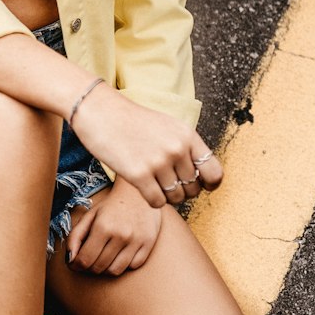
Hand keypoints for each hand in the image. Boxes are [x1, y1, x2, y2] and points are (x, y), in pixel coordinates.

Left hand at [64, 178, 161, 275]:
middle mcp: (121, 235)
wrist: (139, 193)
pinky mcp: (148, 244)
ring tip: (102, 259)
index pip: (85, 260)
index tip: (74, 264)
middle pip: (99, 267)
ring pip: (115, 271)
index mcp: (103, 226)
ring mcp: (136, 241)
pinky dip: (123, 265)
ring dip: (105, 269)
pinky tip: (119, 255)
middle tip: (87, 261)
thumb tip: (70, 259)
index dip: (76, 266)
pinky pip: (132, 266)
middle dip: (88, 268)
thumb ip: (75, 236)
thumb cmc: (111, 207)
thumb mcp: (90, 216)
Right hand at [70, 84, 221, 208]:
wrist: (100, 112)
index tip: (199, 185)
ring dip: (166, 197)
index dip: (209, 184)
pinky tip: (143, 188)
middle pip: (193, 188)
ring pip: (175, 197)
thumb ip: (185, 147)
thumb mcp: (167, 126)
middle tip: (168, 185)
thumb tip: (199, 176)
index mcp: (187, 136)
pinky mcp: (139, 174)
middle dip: (183, 191)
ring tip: (154, 185)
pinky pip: (157, 202)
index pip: (214, 172)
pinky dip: (152, 200)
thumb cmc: (131, 121)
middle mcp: (177, 149)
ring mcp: (158, 162)